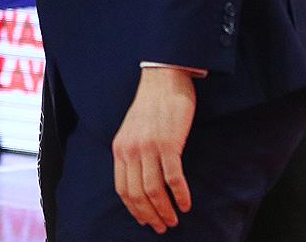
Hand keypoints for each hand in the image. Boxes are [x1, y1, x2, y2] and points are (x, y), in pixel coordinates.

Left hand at [112, 67, 195, 232]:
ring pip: (153, 190)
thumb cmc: (151, 106)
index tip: (146, 220)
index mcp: (119, 149)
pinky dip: (180, 195)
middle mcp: (130, 150)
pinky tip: (186, 204)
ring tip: (174, 220)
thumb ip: (132, 153)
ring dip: (165, 210)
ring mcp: (148, 147)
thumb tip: (140, 180)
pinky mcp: (168, 143)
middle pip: (137, 194)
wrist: (162, 79)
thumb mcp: (132, 131)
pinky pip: (173, 178)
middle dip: (150, 215)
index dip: (134, 209)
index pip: (122, 189)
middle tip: (163, 227)